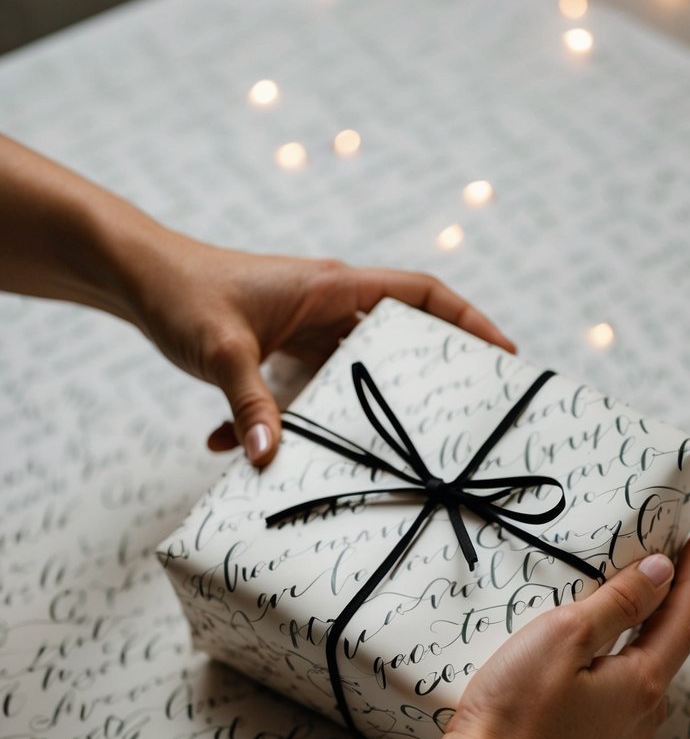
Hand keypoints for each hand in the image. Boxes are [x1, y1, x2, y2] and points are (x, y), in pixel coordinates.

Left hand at [131, 235, 514, 466]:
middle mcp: (327, 304)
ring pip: (350, 370)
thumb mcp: (219, 350)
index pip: (419, 294)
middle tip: (456, 416)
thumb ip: (248, 404)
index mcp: (331, 287)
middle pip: (396, 338)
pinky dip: (284, 418)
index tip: (504, 352)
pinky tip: (241, 448)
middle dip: (422, 375)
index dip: (467, 320)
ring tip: (377, 451)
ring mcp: (305, 327)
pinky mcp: (280, 348)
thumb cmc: (182, 294)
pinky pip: (302, 387)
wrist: (136, 278)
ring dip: (352, 409)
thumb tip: (269, 460)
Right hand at [436, 534, 689, 738]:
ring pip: (639, 684)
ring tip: (626, 616)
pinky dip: (613, 676)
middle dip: (669, 609)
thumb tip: (662, 573)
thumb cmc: (515, 716)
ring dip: (639, 645)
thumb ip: (618, 603)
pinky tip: (588, 673)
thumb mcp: (564, 638)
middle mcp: (639, 721)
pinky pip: (613, 709)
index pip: (682, 619)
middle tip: (666, 570)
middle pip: (665, 652)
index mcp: (642, 685)